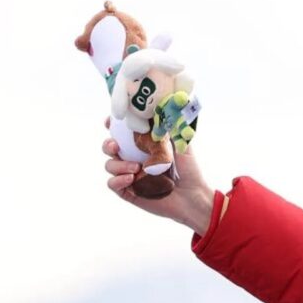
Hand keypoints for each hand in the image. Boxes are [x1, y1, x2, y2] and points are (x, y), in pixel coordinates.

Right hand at [102, 117, 215, 234]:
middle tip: (115, 146)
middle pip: (109, 147)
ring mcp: (130, 175)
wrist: (194, 196)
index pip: (121, 133)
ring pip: (109, 165)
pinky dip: (117, 180)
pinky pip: (112, 184)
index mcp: (143, 145)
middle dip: (107, 144)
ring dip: (118, 165)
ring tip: (136, 168)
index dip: (112, 125)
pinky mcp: (130, 192)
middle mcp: (133, 158)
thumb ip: (169, 127)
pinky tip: (131, 178)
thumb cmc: (190, 170)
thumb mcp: (181, 144)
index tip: (110, 122)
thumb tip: (162, 106)